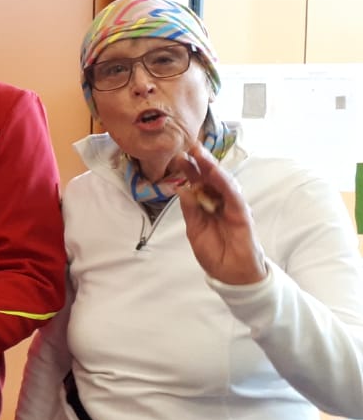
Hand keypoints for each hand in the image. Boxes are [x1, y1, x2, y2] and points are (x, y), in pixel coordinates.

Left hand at [165, 123, 265, 284]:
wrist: (231, 273)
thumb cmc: (214, 250)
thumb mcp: (194, 229)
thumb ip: (190, 210)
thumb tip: (181, 188)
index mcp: (207, 204)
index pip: (198, 183)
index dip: (188, 170)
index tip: (177, 156)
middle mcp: (220, 201)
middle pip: (210, 178)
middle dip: (200, 162)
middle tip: (189, 147)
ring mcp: (231, 206)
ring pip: (222, 182)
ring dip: (212, 167)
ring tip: (201, 155)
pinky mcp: (242, 215)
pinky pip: (234, 197)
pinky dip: (225, 185)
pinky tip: (216, 174)